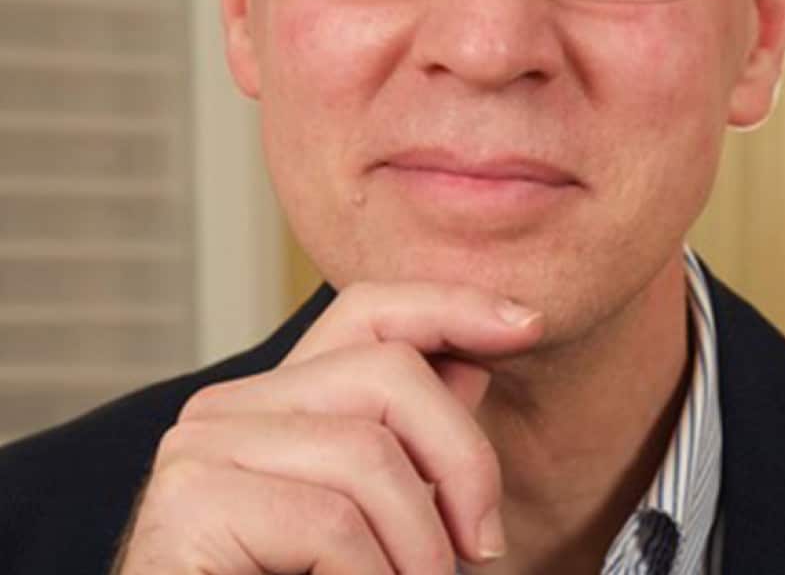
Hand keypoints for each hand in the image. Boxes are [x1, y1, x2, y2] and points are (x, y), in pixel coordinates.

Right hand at [113, 282, 543, 573]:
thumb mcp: (384, 516)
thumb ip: (415, 439)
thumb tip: (470, 363)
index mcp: (277, 399)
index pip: (368, 310)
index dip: (451, 305)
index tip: (526, 324)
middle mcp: (228, 406)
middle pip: (387, 373)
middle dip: (462, 460)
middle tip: (483, 547)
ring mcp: (201, 448)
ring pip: (369, 455)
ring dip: (421, 548)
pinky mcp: (190, 506)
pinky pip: (330, 522)